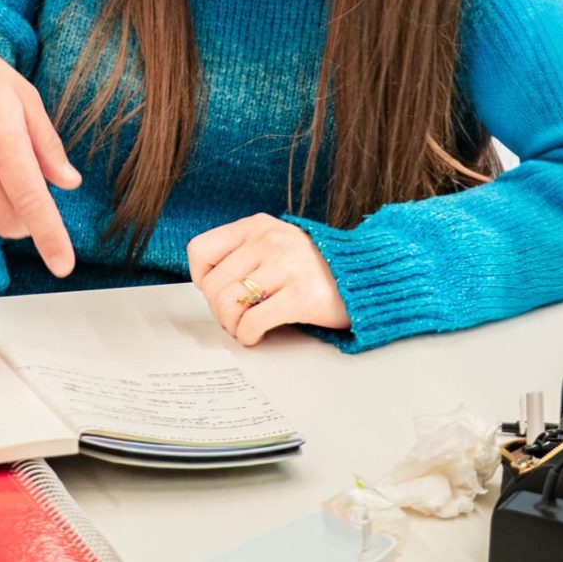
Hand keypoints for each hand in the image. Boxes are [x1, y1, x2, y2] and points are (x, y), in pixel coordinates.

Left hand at [185, 214, 348, 344]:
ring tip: (246, 326)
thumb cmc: (311, 267)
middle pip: (212, 285)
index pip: (200, 250)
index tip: (218, 290)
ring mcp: (287, 266)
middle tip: (236, 317)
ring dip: (232, 325)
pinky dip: (248, 335)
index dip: (201, 278)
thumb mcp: (274, 243)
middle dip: (219, 310)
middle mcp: (269, 240)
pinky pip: (253, 322)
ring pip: (228, 304)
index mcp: (257, 226)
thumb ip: (242, 253)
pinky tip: (258, 335)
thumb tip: (206, 283)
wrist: (362, 276)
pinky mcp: (302, 295)